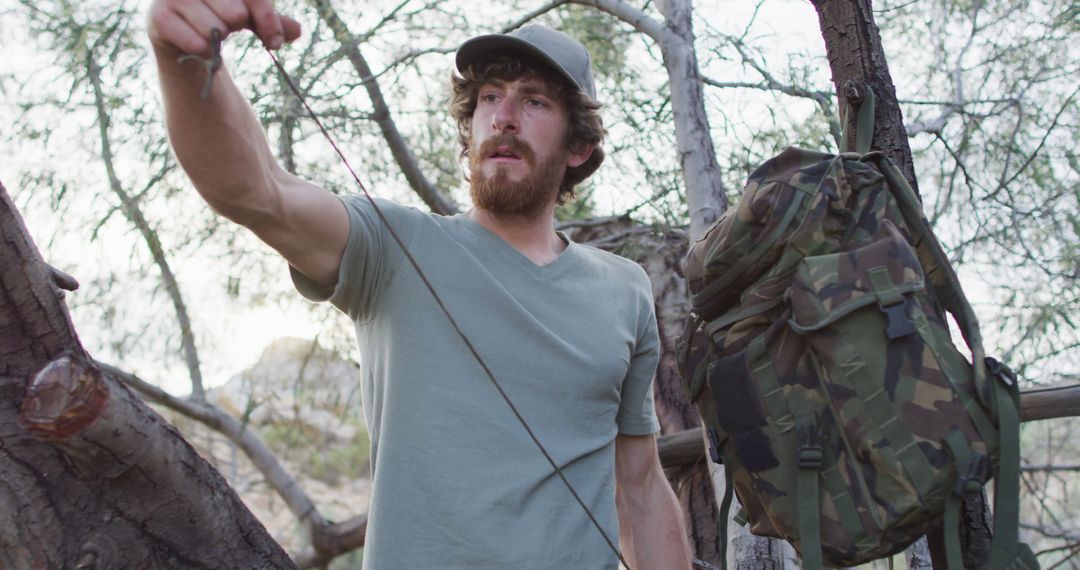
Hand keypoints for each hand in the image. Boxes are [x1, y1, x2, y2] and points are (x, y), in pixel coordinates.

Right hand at [147, 0, 301, 57]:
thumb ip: (272, 21)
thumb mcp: (249, 16)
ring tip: (209, 33)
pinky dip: (203, 51)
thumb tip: (296, 30)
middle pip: (235, 12)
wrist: (179, 33)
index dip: (267, 18)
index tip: (275, 43)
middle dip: (238, 26)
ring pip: (215, 29)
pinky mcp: (159, 17)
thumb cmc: (219, 15)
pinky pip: (195, 42)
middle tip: (228, 27)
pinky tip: (199, 46)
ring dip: (218, 40)